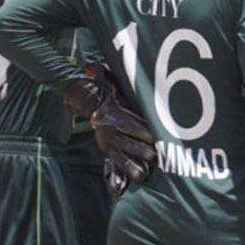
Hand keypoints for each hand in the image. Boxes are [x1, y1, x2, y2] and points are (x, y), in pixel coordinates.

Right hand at [61, 68, 157, 192]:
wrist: (88, 103)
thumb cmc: (109, 94)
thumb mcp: (113, 85)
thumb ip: (114, 79)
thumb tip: (98, 65)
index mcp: (116, 116)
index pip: (131, 124)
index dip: (143, 131)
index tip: (156, 137)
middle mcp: (111, 131)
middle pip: (127, 142)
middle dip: (141, 150)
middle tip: (155, 156)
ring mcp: (109, 142)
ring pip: (122, 156)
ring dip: (133, 165)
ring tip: (143, 175)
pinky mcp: (108, 150)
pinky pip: (117, 162)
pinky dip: (125, 171)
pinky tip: (136, 179)